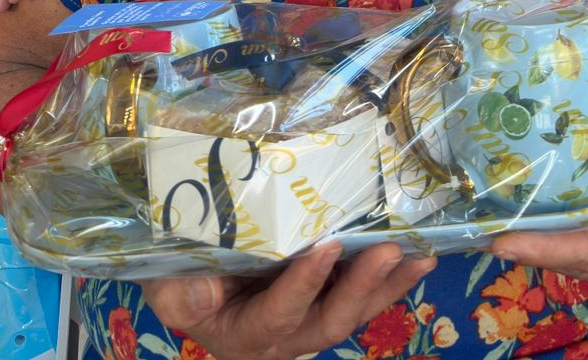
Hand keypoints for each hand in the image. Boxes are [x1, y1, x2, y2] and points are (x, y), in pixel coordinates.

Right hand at [140, 241, 435, 359]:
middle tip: (388, 249)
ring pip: (354, 312)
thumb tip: (196, 290)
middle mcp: (284, 339)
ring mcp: (309, 322)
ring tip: (418, 255)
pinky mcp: (326, 300)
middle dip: (360, 287)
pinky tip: (418, 256)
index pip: (278, 316)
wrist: (191, 279)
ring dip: (388, 285)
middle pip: (328, 322)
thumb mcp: (169, 285)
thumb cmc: (180, 279)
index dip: (302, 285)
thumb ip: (180, 293)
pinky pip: (362, 296)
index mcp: (243, 335)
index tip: (325, 248)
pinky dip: (390, 279)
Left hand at [491, 125, 587, 316]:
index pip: (578, 251)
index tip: (493, 238)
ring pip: (570, 259)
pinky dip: (561, 236)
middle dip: (520, 234)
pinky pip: (585, 257)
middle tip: (477, 207)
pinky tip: (546, 206)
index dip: (534, 245)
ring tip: (498, 202)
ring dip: (538, 236)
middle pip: (561, 256)